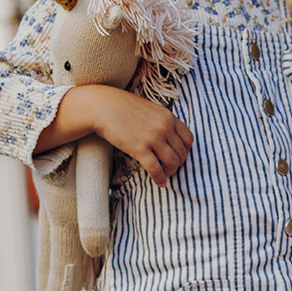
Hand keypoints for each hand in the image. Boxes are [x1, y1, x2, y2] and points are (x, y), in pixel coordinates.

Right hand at [72, 84, 193, 186]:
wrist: (102, 107)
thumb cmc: (124, 108)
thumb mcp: (150, 110)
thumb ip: (162, 122)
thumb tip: (170, 138)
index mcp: (168, 117)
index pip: (188, 139)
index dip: (185, 151)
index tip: (178, 156)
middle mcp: (164, 127)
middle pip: (181, 152)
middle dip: (178, 164)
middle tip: (170, 168)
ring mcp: (153, 138)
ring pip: (172, 162)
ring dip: (171, 172)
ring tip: (165, 175)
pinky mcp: (139, 148)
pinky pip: (156, 169)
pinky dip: (160, 178)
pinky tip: (160, 183)